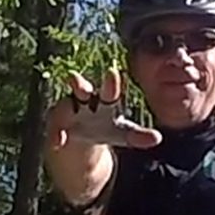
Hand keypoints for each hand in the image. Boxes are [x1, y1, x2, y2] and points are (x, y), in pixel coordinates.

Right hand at [47, 69, 162, 154]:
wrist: (81, 138)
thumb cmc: (105, 129)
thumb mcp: (123, 134)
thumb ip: (138, 136)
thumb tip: (158, 138)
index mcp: (104, 102)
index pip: (109, 90)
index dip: (110, 83)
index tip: (112, 72)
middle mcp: (85, 102)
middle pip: (82, 90)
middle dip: (80, 85)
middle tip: (77, 80)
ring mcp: (68, 112)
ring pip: (64, 105)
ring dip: (63, 108)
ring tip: (65, 106)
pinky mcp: (57, 125)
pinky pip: (55, 129)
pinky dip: (57, 135)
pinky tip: (58, 143)